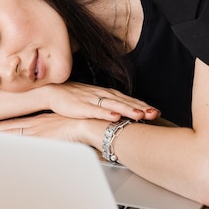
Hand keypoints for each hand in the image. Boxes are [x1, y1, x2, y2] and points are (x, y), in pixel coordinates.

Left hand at [0, 112, 92, 143]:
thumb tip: (59, 136)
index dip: (6, 124)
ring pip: (13, 131)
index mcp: (43, 121)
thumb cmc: (83, 125)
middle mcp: (37, 124)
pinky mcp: (41, 137)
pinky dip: (10, 141)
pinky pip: (21, 139)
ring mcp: (37, 130)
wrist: (88, 124)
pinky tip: (0, 144)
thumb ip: (60, 132)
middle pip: (12, 125)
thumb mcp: (67, 127)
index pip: (20, 122)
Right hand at [40, 82, 159, 121]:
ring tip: (140, 115)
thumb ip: (109, 106)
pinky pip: (95, 110)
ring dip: (127, 109)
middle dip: (141, 108)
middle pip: (124, 101)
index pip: (128, 99)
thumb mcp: (94, 101)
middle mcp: (102, 95)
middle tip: (155, 114)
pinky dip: (106, 113)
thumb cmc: (74, 98)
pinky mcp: (80, 107)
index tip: (156, 112)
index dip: (142, 105)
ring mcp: (91, 100)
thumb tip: (124, 115)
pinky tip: (115, 116)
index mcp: (106, 94)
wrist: (53, 91)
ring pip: (113, 105)